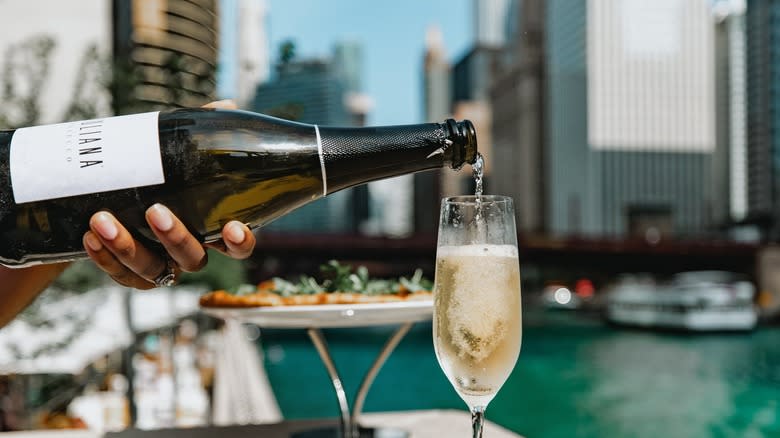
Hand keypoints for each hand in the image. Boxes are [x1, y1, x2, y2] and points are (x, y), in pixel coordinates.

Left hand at [82, 100, 255, 289]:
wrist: (104, 198)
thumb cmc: (154, 171)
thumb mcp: (172, 149)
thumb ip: (198, 130)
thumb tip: (227, 106)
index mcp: (210, 227)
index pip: (238, 245)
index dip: (240, 242)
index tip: (232, 227)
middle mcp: (189, 251)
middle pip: (194, 259)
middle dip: (175, 238)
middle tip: (154, 211)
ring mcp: (160, 264)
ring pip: (153, 270)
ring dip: (127, 248)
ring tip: (101, 219)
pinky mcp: (130, 273)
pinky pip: (121, 275)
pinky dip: (105, 258)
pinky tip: (89, 237)